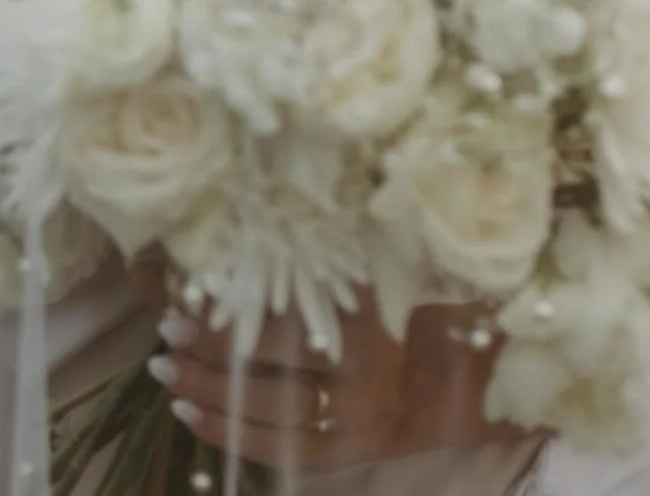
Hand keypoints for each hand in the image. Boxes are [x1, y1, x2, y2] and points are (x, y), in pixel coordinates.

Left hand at [128, 257, 525, 473]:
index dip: (234, 299)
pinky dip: (227, 432)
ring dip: (205, 388)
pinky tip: (188, 414)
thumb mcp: (396, 259)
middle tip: (167, 329)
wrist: (486, 374)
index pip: (288, 302)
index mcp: (379, 303)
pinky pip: (278, 449)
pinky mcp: (351, 452)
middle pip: (270, 353)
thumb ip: (345, 241)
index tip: (188, 288)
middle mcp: (371, 362)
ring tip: (163, 369)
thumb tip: (269, 197)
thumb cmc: (436, 298)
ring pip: (264, 404)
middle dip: (211, 344)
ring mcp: (361, 414)